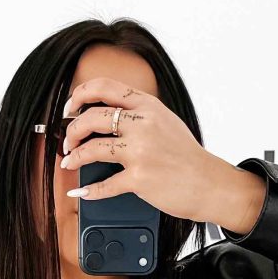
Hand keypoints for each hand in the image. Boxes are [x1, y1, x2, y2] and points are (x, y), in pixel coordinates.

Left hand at [61, 76, 265, 233]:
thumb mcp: (165, 120)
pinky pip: (105, 184)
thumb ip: (138, 113)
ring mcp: (140, 151)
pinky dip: (89, 190)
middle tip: (69, 141)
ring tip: (70, 162)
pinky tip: (81, 191)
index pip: (104, 87)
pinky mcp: (139, 178)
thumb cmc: (186, 155)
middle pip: (92, 118)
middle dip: (72, 130)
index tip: (70, 108)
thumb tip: (105, 114)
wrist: (209, 183)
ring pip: (92, 148)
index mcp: (147, 105)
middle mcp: (142, 124)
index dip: (79, 95)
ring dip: (75, 157)